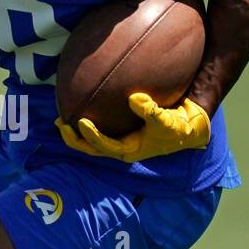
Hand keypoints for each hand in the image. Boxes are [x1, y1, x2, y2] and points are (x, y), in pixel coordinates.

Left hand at [55, 92, 210, 162]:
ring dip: (76, 132)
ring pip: (92, 140)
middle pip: (91, 148)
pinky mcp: (121, 129)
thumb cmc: (177, 127)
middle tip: (60, 124)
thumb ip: (152, 111)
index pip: (105, 146)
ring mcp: (120, 139)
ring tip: (60, 118)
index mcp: (130, 150)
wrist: (187, 128)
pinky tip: (80, 102)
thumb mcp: (167, 121)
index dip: (91, 137)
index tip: (80, 122)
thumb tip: (133, 98)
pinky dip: (90, 117)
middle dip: (74, 139)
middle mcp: (121, 146)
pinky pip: (101, 126)